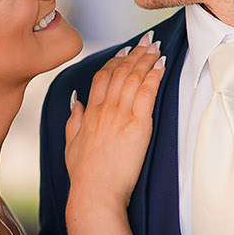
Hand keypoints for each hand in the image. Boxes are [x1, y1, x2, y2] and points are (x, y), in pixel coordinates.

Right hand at [64, 36, 162, 208]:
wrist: (94, 193)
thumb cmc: (85, 176)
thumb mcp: (72, 145)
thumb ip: (74, 121)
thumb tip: (76, 103)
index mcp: (90, 113)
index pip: (102, 78)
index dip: (114, 62)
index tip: (123, 52)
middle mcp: (104, 110)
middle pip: (120, 72)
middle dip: (135, 53)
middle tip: (146, 41)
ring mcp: (120, 115)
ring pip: (134, 77)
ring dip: (147, 59)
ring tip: (156, 47)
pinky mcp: (137, 124)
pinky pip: (147, 92)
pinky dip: (154, 75)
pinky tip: (161, 64)